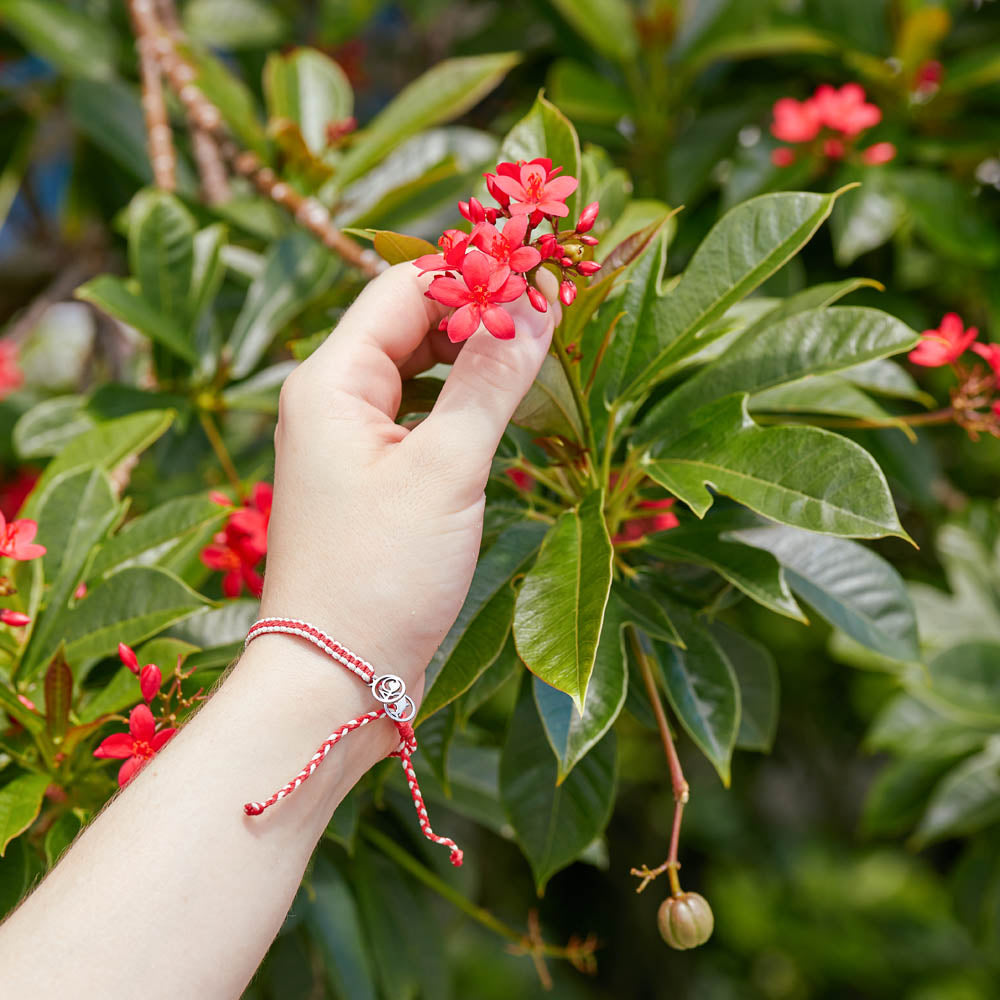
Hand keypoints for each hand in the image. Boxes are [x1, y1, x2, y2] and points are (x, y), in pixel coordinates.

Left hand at [259, 263, 557, 694]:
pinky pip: (422, 418)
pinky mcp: (374, 481)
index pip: (404, 287)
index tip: (544, 271)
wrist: (335, 678)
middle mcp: (332, 400)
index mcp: (331, 380)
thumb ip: (492, 381)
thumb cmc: (380, 573)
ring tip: (541, 357)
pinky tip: (505, 412)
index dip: (473, 272)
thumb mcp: (446, 469)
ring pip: (420, 372)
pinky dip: (463, 406)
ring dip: (475, 361)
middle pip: (411, 325)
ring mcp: (352, 443)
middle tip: (556, 313)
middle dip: (480, 316)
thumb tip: (537, 305)